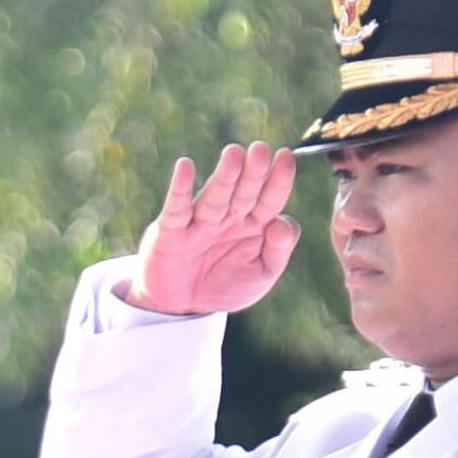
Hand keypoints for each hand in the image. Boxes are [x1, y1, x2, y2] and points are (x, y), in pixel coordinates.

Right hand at [130, 141, 301, 316]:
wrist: (182, 308)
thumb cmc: (225, 286)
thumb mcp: (261, 275)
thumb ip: (278, 250)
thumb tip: (282, 223)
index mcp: (254, 225)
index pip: (270, 199)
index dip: (279, 180)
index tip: (286, 157)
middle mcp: (228, 218)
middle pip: (244, 192)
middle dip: (253, 172)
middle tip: (260, 149)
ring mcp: (199, 223)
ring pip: (215, 197)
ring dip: (224, 177)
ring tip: (233, 153)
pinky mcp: (171, 231)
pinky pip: (177, 209)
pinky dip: (179, 188)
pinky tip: (185, 166)